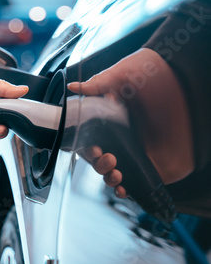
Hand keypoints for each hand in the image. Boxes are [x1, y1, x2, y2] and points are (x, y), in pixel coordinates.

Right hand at [68, 48, 193, 197]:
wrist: (189, 82)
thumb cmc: (156, 73)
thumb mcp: (124, 73)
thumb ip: (99, 82)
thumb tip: (74, 87)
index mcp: (111, 118)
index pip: (89, 138)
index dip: (85, 147)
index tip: (89, 147)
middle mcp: (123, 135)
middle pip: (99, 158)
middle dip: (97, 163)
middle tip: (105, 156)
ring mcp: (139, 151)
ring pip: (114, 172)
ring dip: (109, 177)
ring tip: (116, 173)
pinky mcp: (154, 164)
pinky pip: (136, 182)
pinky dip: (126, 190)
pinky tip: (123, 189)